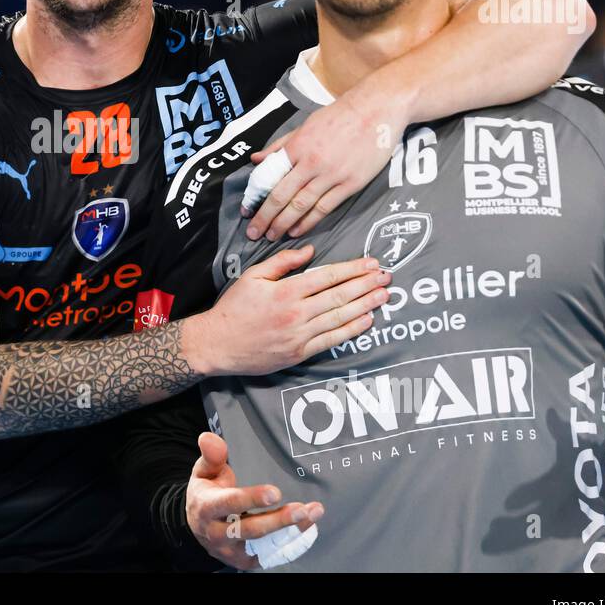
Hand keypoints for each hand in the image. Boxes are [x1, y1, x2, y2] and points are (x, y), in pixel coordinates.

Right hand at [183, 247, 390, 376]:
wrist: (218, 344)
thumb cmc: (234, 308)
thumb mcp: (252, 276)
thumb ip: (282, 262)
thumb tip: (310, 251)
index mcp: (285, 291)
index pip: (327, 277)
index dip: (352, 269)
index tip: (371, 263)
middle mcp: (296, 313)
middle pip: (340, 296)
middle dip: (366, 285)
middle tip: (387, 277)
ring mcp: (300, 335)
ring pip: (340, 317)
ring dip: (366, 306)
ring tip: (384, 296)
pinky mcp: (300, 353)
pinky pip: (332, 341)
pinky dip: (352, 330)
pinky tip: (367, 321)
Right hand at [186, 431, 322, 570]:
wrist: (196, 526)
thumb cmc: (206, 494)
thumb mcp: (203, 472)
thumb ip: (211, 456)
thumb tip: (209, 437)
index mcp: (207, 508)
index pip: (230, 504)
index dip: (252, 499)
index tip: (275, 493)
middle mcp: (218, 534)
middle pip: (250, 530)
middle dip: (278, 521)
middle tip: (301, 509)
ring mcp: (232, 551)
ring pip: (265, 545)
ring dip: (291, 532)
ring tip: (312, 515)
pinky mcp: (245, 561)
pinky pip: (271, 556)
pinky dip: (292, 544)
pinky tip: (308, 528)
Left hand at [243, 89, 404, 241]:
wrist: (376, 109)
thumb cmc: (339, 115)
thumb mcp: (305, 124)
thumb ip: (280, 145)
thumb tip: (256, 159)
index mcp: (298, 145)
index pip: (271, 177)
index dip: (257, 197)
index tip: (247, 212)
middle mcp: (311, 161)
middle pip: (282, 195)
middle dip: (265, 217)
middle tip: (254, 233)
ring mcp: (332, 174)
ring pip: (302, 205)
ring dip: (284, 223)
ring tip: (272, 236)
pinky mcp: (351, 183)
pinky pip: (325, 207)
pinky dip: (309, 221)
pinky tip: (297, 230)